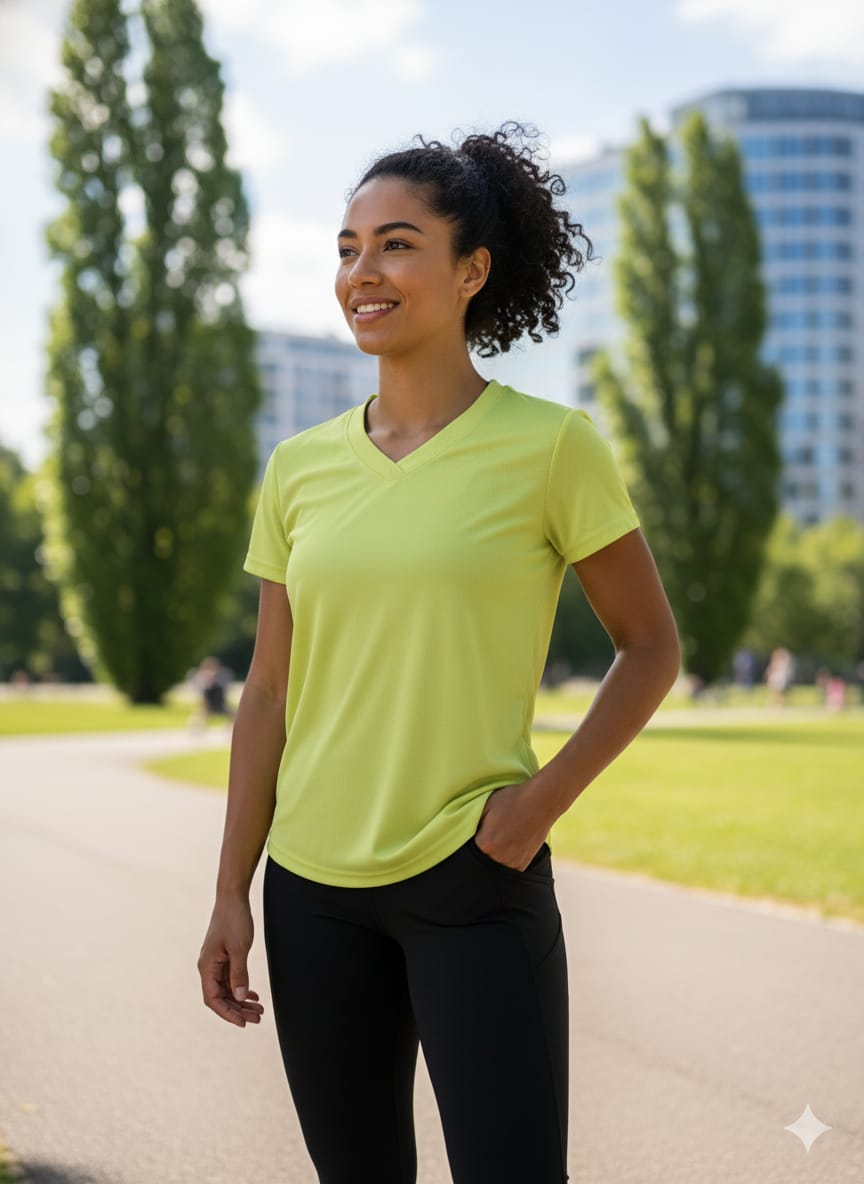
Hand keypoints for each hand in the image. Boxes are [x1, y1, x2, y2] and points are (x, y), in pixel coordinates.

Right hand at [198, 896, 264, 1027]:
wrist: (233, 897)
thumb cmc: (234, 920)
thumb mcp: (239, 948)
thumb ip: (239, 974)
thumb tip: (240, 998)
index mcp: (207, 967)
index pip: (213, 999)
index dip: (227, 1014)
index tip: (243, 1023)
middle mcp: (208, 967)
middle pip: (221, 998)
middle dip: (238, 1010)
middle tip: (258, 1018)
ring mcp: (215, 963)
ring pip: (227, 990)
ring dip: (241, 1001)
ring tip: (259, 1010)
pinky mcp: (223, 957)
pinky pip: (230, 980)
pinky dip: (241, 988)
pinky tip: (253, 995)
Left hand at [473, 779, 555, 871]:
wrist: (541, 802)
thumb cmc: (512, 800)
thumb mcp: (485, 805)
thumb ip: (470, 821)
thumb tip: (461, 832)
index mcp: (485, 844)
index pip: (469, 848)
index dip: (473, 837)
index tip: (480, 829)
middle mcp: (498, 858)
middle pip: (482, 857)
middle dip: (485, 846)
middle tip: (495, 830)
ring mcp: (512, 863)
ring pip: (495, 863)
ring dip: (496, 853)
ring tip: (505, 834)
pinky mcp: (523, 864)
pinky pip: (508, 865)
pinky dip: (507, 857)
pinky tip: (512, 841)